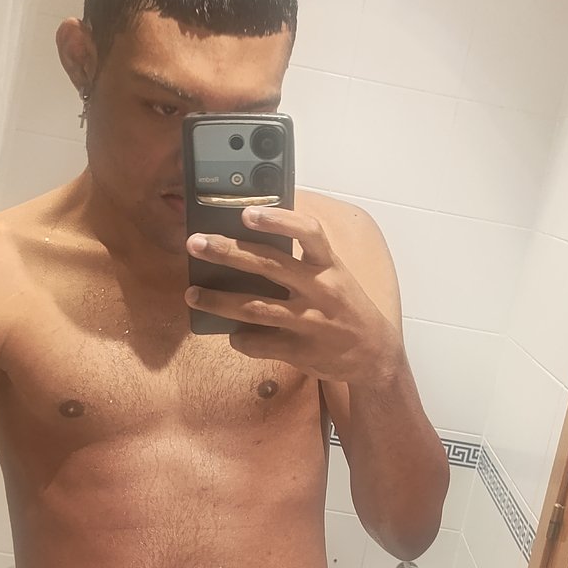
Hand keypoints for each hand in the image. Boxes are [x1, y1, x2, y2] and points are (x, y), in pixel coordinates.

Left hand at [185, 206, 399, 385]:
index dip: (277, 220)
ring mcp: (309, 322)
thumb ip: (303, 260)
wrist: (375, 354)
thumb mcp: (335, 275)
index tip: (247, 213)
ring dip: (218, 301)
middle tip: (196, 243)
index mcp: (329, 266)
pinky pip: (260, 343)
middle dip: (227, 252)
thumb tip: (253, 241)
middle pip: (268, 265)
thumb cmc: (347, 307)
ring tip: (192, 294)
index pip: (308, 233)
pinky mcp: (301, 351)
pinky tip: (231, 334)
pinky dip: (240, 339)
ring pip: (255, 308)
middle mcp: (319, 290)